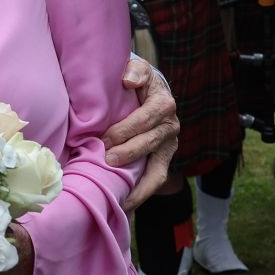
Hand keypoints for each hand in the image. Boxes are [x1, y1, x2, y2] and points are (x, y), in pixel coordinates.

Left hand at [104, 57, 179, 211]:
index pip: (144, 119)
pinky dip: (142, 194)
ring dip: (136, 181)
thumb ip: (135, 71)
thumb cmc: (138, 80)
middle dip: (127, 153)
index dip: (124, 130)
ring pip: (155, 168)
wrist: (151, 90)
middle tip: (106, 160)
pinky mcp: (164, 159)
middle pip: (148, 143)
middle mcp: (171, 126)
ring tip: (117, 193)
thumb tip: (129, 80)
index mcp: (164, 104)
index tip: (104, 138)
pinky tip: (125, 206)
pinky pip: (156, 180)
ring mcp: (169, 145)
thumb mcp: (139, 69)